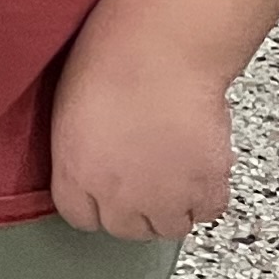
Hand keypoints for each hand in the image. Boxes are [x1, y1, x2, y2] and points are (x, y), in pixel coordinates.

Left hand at [51, 47, 231, 240]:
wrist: (161, 50)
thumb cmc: (111, 59)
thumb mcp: (71, 108)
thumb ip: (81, 150)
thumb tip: (97, 160)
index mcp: (74, 172)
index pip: (78, 216)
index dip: (94, 203)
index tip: (103, 191)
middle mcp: (117, 195)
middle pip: (126, 228)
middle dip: (134, 208)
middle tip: (143, 179)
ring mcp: (163, 198)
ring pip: (169, 227)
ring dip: (172, 206)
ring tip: (172, 172)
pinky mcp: (205, 189)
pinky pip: (207, 212)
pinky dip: (206, 196)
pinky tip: (198, 169)